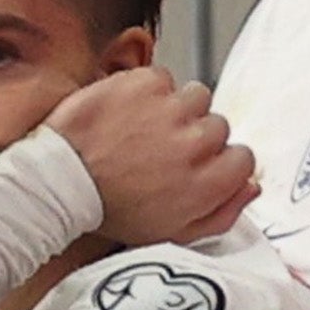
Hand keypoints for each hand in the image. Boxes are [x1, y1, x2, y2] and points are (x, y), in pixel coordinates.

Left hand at [45, 68, 257, 245]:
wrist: (59, 181)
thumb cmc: (110, 209)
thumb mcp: (171, 232)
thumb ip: (220, 213)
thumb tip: (250, 187)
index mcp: (205, 183)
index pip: (244, 159)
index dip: (220, 161)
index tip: (198, 163)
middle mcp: (195, 143)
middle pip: (219, 126)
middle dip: (194, 135)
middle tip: (161, 148)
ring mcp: (171, 109)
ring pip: (195, 96)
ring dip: (175, 109)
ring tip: (144, 126)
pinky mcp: (145, 83)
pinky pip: (164, 78)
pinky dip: (148, 90)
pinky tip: (128, 111)